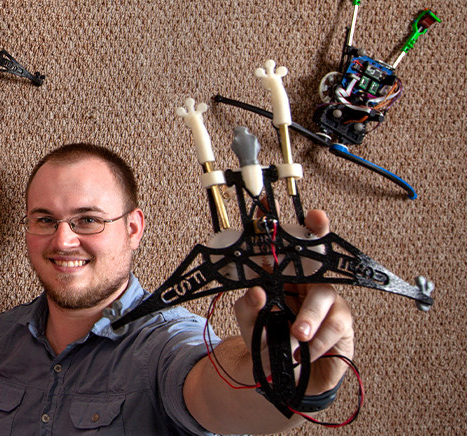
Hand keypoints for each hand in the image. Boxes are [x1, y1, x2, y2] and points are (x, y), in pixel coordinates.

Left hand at [232, 209, 354, 393]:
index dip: (300, 227)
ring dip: (310, 316)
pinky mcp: (342, 324)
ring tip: (297, 336)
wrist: (285, 380)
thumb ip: (248, 309)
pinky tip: (307, 351)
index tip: (303, 210)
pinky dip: (318, 340)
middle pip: (318, 256)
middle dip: (319, 238)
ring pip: (325, 295)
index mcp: (283, 278)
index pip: (290, 248)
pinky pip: (335, 324)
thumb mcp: (250, 326)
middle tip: (318, 223)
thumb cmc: (269, 343)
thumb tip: (255, 292)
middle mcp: (307, 284)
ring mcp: (327, 302)